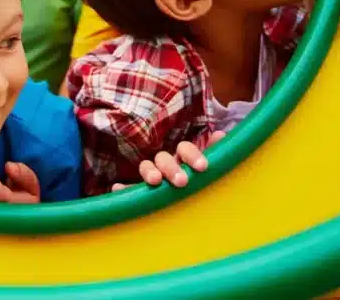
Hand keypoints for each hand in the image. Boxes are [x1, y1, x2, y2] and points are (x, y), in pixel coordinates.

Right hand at [111, 131, 225, 191]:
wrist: (188, 204)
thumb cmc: (196, 177)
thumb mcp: (206, 164)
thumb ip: (215, 150)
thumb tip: (221, 134)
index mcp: (182, 157)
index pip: (185, 149)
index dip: (192, 155)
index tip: (202, 167)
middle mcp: (165, 163)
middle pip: (164, 158)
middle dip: (172, 168)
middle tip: (182, 181)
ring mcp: (152, 176)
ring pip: (147, 168)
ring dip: (150, 172)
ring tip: (155, 181)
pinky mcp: (139, 191)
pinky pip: (129, 188)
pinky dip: (124, 188)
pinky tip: (118, 189)